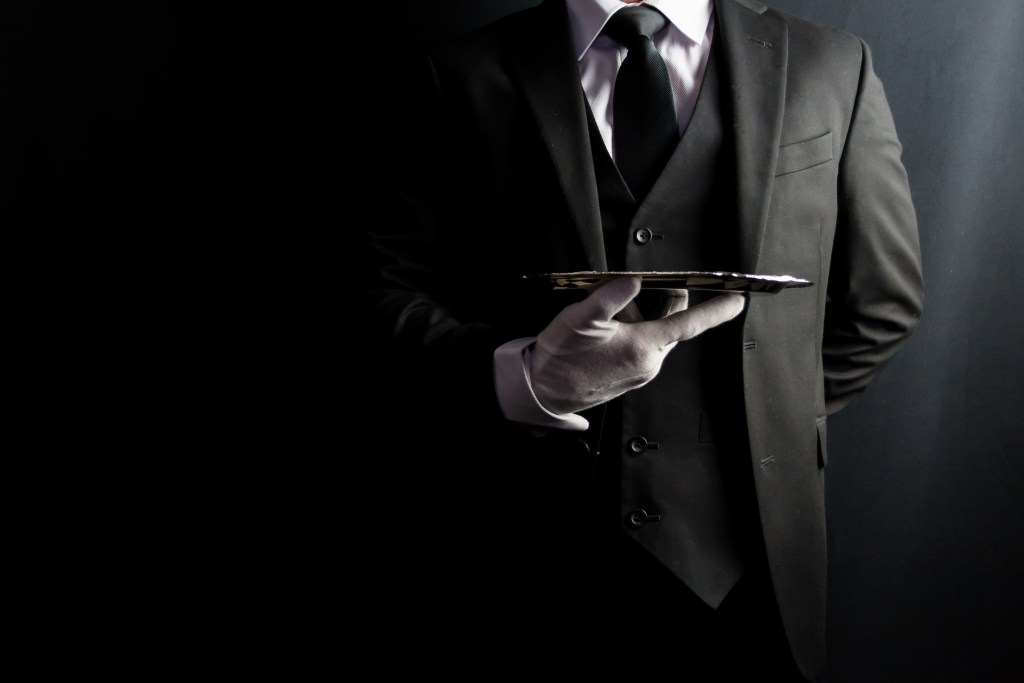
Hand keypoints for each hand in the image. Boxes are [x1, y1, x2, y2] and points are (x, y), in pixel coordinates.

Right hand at [528, 277, 744, 414]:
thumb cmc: (561, 357)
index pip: (689, 323)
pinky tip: (607, 331)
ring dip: (641, 317)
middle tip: (638, 288)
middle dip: (660, 302)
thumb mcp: (581, 318)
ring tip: (610, 315)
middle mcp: (649, 363)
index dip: (716, 310)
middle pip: (672, 324)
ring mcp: (640, 373)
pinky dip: (633, 332)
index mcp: (643, 347)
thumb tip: (633, 280)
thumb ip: (609, 297)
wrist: (543, 391)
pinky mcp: (630, 378)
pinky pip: (643, 348)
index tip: (738, 300)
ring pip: (655, 335)